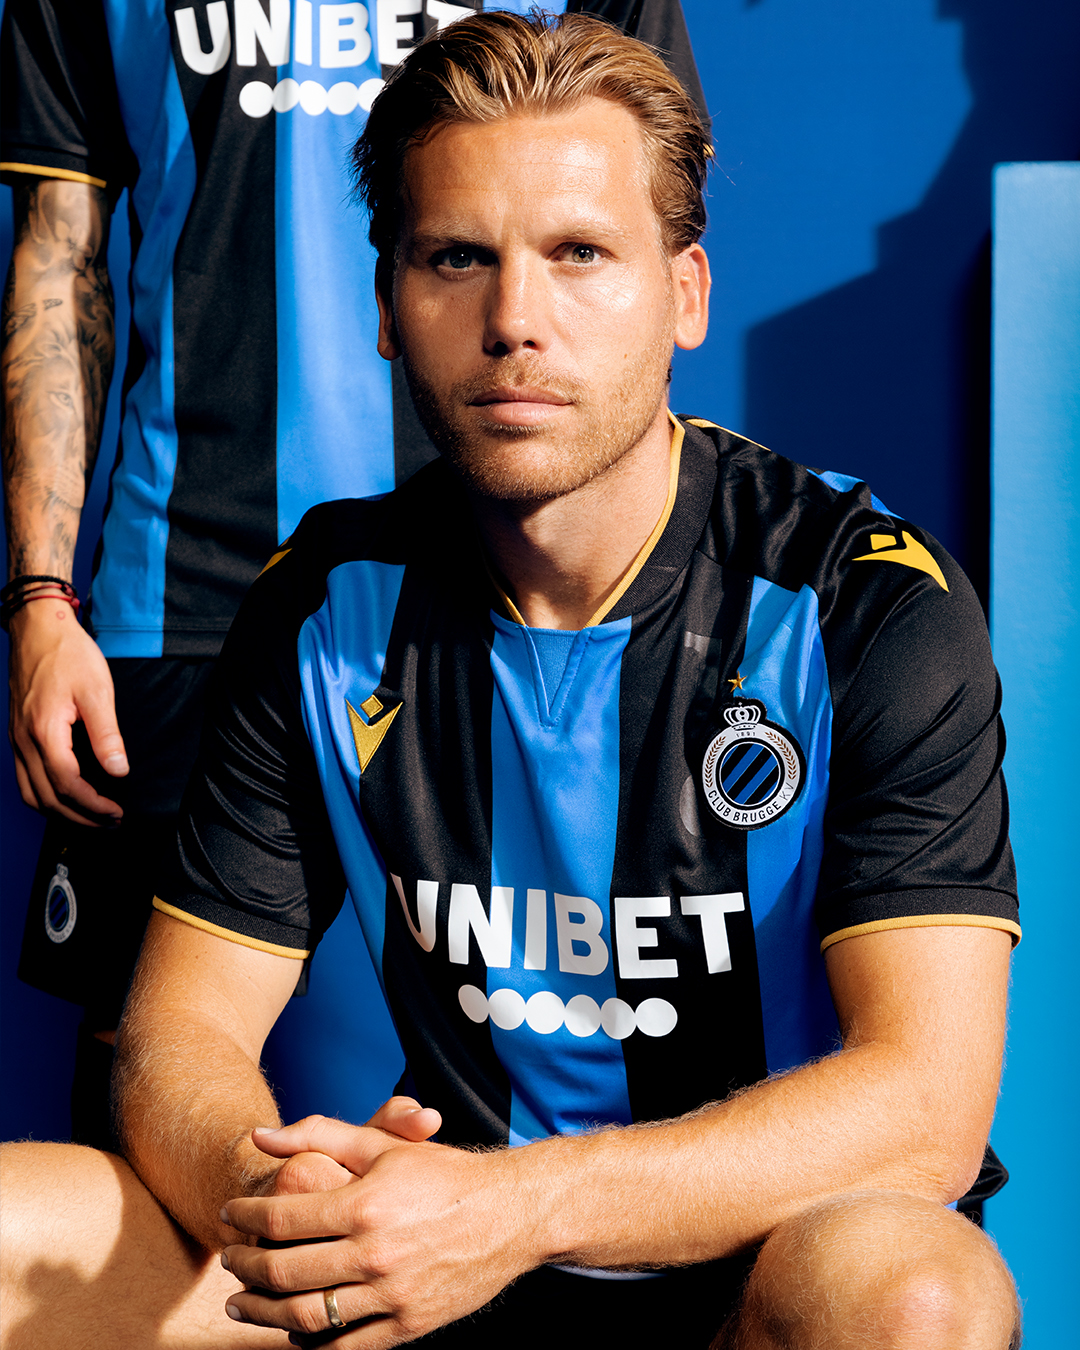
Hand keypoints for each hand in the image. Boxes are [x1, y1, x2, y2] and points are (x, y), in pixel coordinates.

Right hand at [7, 599, 126, 820]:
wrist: (39, 630)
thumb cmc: (69, 655)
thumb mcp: (97, 691)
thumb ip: (107, 734)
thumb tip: (119, 769)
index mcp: (45, 732)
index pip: (67, 785)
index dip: (93, 805)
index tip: (117, 811)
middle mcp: (25, 741)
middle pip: (47, 798)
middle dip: (80, 817)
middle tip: (111, 822)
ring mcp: (17, 740)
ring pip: (31, 794)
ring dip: (61, 812)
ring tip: (92, 817)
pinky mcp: (18, 736)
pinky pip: (26, 779)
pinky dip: (46, 796)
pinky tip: (69, 796)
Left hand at [220, 1112, 542, 1346]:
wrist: (510, 1214)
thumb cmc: (444, 1173)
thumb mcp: (384, 1144)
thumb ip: (320, 1134)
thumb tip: (260, 1136)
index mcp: (366, 1204)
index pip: (280, 1218)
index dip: (244, 1217)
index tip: (229, 1215)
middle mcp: (374, 1253)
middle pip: (282, 1272)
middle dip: (243, 1266)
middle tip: (227, 1259)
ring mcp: (391, 1295)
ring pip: (304, 1317)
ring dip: (261, 1312)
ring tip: (241, 1302)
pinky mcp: (407, 1326)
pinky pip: (343, 1346)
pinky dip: (308, 1342)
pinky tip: (290, 1329)